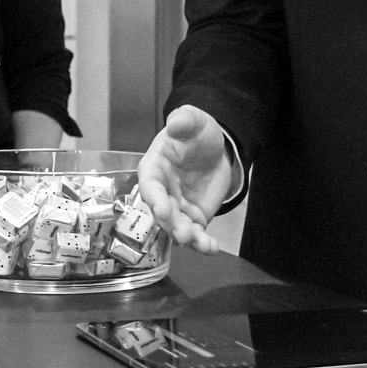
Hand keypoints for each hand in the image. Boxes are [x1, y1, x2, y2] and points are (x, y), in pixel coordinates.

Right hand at [136, 106, 236, 253]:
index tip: (162, 210)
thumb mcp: (193, 119)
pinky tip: (211, 248)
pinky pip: (197, 233)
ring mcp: (178, 207)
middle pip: (163, 212)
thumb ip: (183, 120)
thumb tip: (176, 122)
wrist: (216, 148)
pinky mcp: (194, 217)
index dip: (154, 199)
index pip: (149, 185)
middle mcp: (162, 192)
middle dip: (172, 225)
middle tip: (184, 234)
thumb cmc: (196, 133)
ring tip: (201, 244)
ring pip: (178, 227)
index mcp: (154, 168)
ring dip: (188, 237)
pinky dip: (203, 243)